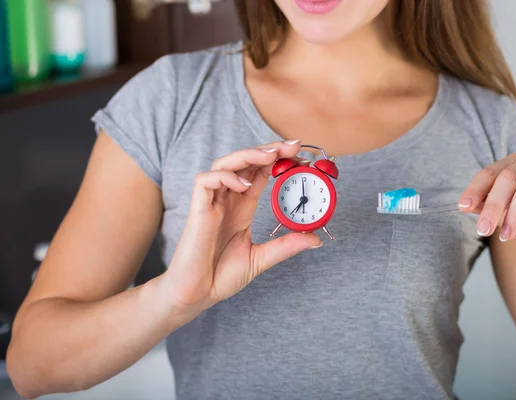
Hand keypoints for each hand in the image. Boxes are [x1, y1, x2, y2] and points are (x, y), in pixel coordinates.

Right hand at [160, 141, 320, 321]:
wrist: (196, 295)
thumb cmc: (220, 276)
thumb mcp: (261, 258)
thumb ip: (285, 246)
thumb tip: (316, 240)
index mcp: (241, 207)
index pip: (259, 173)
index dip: (277, 160)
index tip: (301, 155)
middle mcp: (227, 200)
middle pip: (244, 162)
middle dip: (267, 150)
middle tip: (292, 146)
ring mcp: (211, 203)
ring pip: (224, 164)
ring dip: (247, 155)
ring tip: (271, 156)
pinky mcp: (197, 211)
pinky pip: (205, 181)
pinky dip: (224, 177)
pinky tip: (243, 184)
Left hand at [458, 152, 515, 254]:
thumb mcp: (505, 217)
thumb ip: (487, 208)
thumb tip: (465, 205)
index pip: (491, 171)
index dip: (476, 188)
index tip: (463, 206)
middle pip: (509, 177)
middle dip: (493, 205)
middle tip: (483, 229)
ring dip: (514, 214)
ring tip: (507, 236)